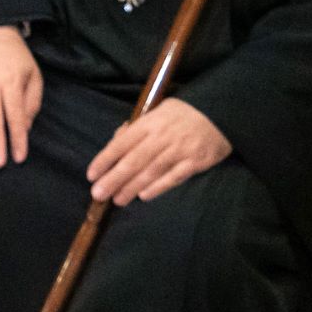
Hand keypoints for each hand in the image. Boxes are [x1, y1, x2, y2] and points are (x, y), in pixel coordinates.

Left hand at [88, 99, 230, 204]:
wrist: (220, 112)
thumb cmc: (182, 113)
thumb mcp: (157, 111)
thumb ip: (137, 127)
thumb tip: (117, 140)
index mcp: (149, 122)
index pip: (121, 143)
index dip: (105, 160)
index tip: (91, 175)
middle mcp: (162, 137)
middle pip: (133, 161)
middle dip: (113, 179)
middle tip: (99, 194)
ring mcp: (179, 150)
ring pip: (151, 171)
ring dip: (132, 187)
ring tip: (117, 200)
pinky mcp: (196, 162)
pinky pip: (174, 177)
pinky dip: (158, 187)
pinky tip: (144, 196)